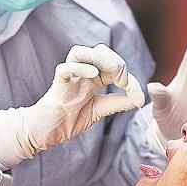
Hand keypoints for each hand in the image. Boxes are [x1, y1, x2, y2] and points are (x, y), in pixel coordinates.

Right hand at [0, 44, 144, 166]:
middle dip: (116, 62)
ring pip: (80, 52)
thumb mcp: (100, 110)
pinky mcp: (57, 86)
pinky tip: (93, 74)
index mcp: (93, 78)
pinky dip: (79, 67)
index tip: (136, 95)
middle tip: (124, 82)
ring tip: (112, 71)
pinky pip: (65, 68)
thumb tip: (141, 98)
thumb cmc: (69, 119)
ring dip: (99, 58)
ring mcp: (68, 78)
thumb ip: (119, 102)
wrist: (45, 133)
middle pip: (99, 52)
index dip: (128, 77)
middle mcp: (81, 73)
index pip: (112, 66)